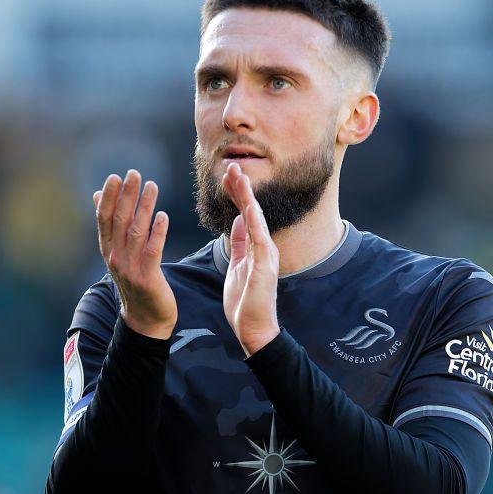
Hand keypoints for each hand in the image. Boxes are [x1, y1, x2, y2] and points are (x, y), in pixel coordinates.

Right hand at [94, 169, 176, 339]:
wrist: (144, 319)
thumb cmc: (134, 280)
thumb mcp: (117, 253)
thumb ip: (109, 225)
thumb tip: (97, 194)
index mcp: (108, 249)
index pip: (105, 218)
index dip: (109, 197)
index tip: (115, 177)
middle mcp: (115, 257)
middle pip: (120, 221)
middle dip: (127, 195)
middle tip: (134, 174)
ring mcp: (130, 268)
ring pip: (136, 232)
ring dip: (144, 207)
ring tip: (152, 186)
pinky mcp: (147, 278)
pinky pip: (152, 251)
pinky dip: (157, 233)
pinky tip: (163, 216)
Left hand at [221, 163, 280, 356]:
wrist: (253, 328)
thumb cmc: (244, 301)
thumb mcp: (237, 265)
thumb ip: (239, 243)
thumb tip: (237, 221)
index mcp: (255, 246)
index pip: (244, 213)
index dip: (236, 194)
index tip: (226, 175)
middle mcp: (263, 246)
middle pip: (251, 210)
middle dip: (240, 188)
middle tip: (231, 165)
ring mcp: (267, 256)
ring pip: (256, 219)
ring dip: (246, 197)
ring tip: (238, 176)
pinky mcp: (266, 267)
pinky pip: (260, 240)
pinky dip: (255, 222)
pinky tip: (249, 206)